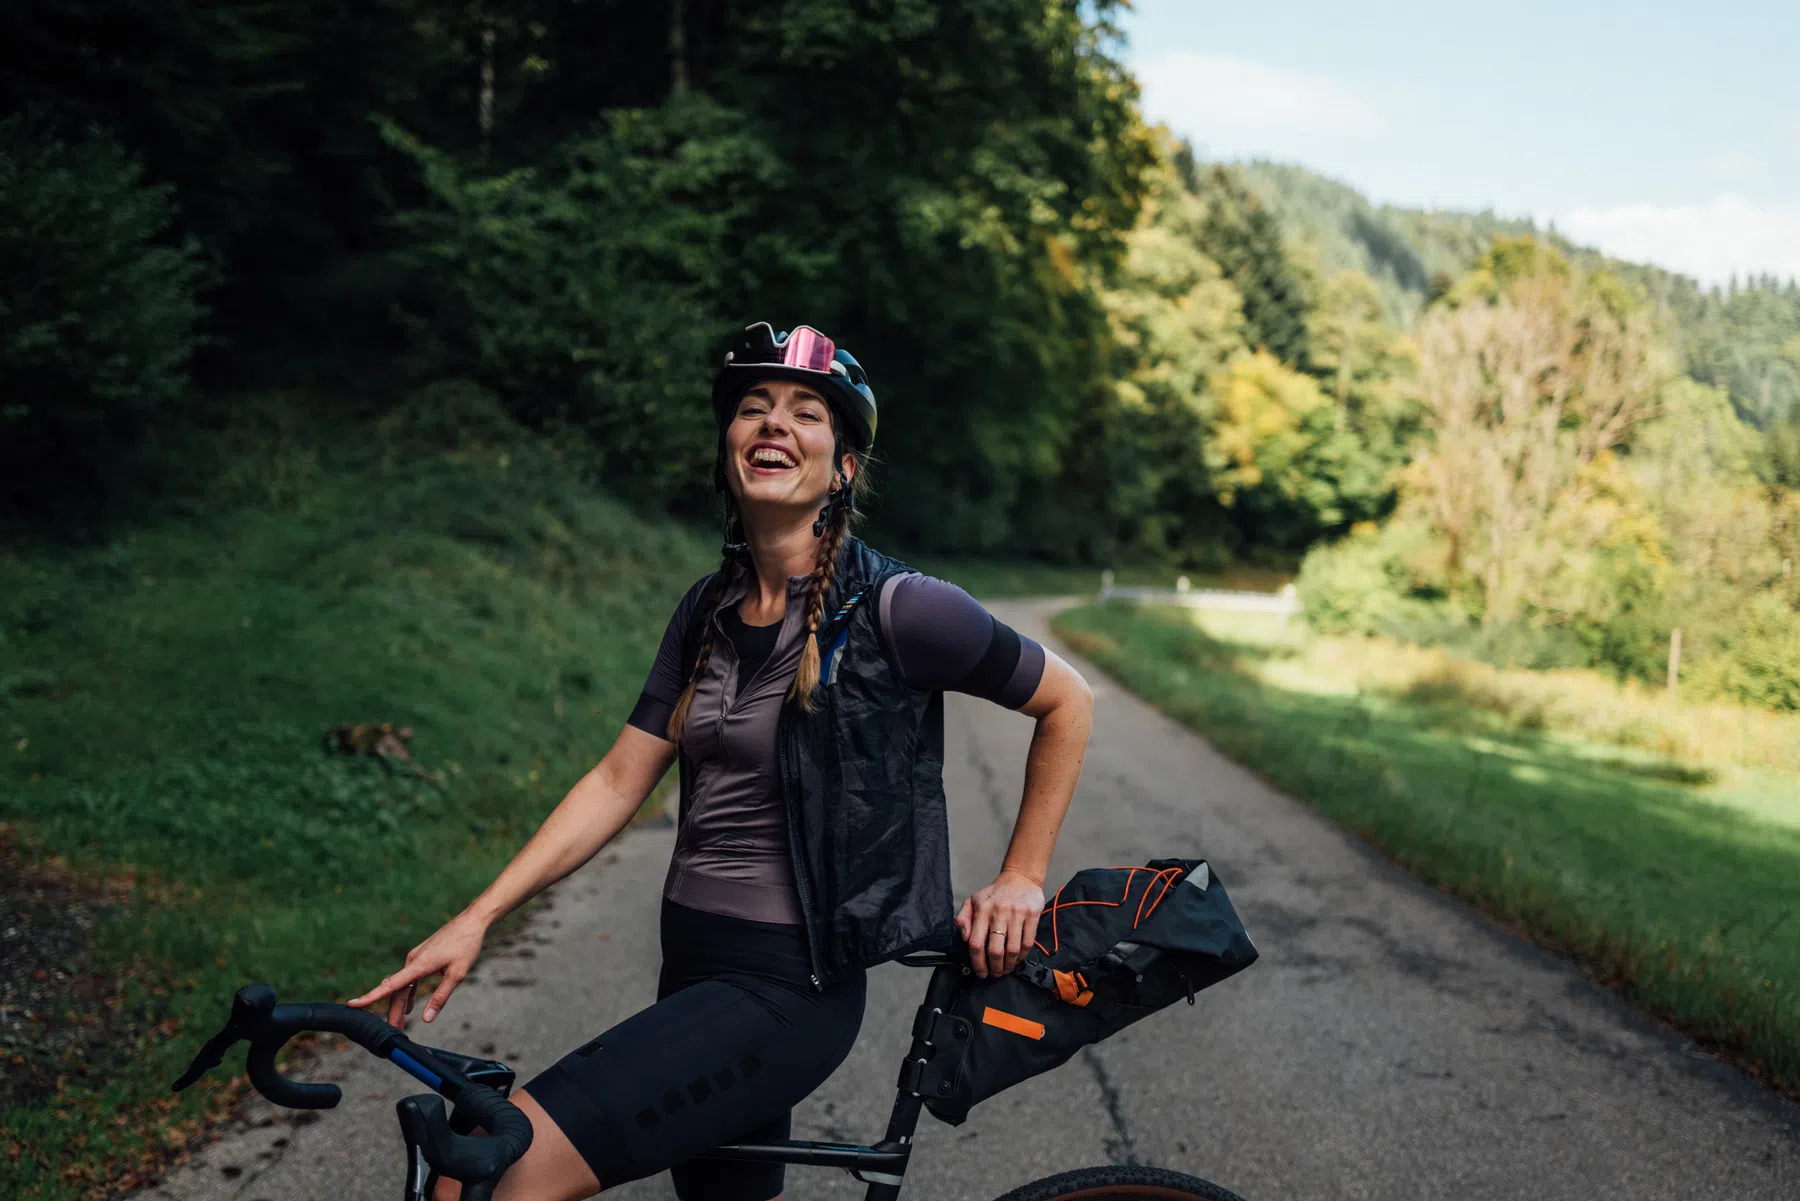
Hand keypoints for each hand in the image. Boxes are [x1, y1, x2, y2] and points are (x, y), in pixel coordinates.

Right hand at [347, 911, 488, 1027]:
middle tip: (392, 1033)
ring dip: (400, 1005)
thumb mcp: (457, 974)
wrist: (471, 921)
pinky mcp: (421, 957)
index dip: (370, 997)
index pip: (389, 986)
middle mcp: (412, 961)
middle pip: (396, 991)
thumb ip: (440, 997)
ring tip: (399, 1024)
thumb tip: (426, 1019)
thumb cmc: (465, 945)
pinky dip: (407, 993)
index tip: (352, 1004)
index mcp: (418, 965)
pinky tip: (408, 1006)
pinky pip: (409, 979)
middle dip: (392, 1013)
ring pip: (402, 986)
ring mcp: (416, 958)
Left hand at [955, 869, 1044, 977]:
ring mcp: (1017, 914)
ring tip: (1006, 969)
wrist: (1020, 878)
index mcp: (982, 910)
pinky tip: (1017, 959)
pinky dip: (1022, 956)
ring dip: (1008, 965)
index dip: (977, 962)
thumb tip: (964, 938)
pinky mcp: (1032, 915)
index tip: (980, 972)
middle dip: (994, 967)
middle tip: (995, 973)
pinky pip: (1027, 943)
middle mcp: (999, 912)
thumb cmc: (995, 894)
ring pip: (1012, 949)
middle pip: (994, 950)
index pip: (975, 943)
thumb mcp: (973, 901)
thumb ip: (963, 919)